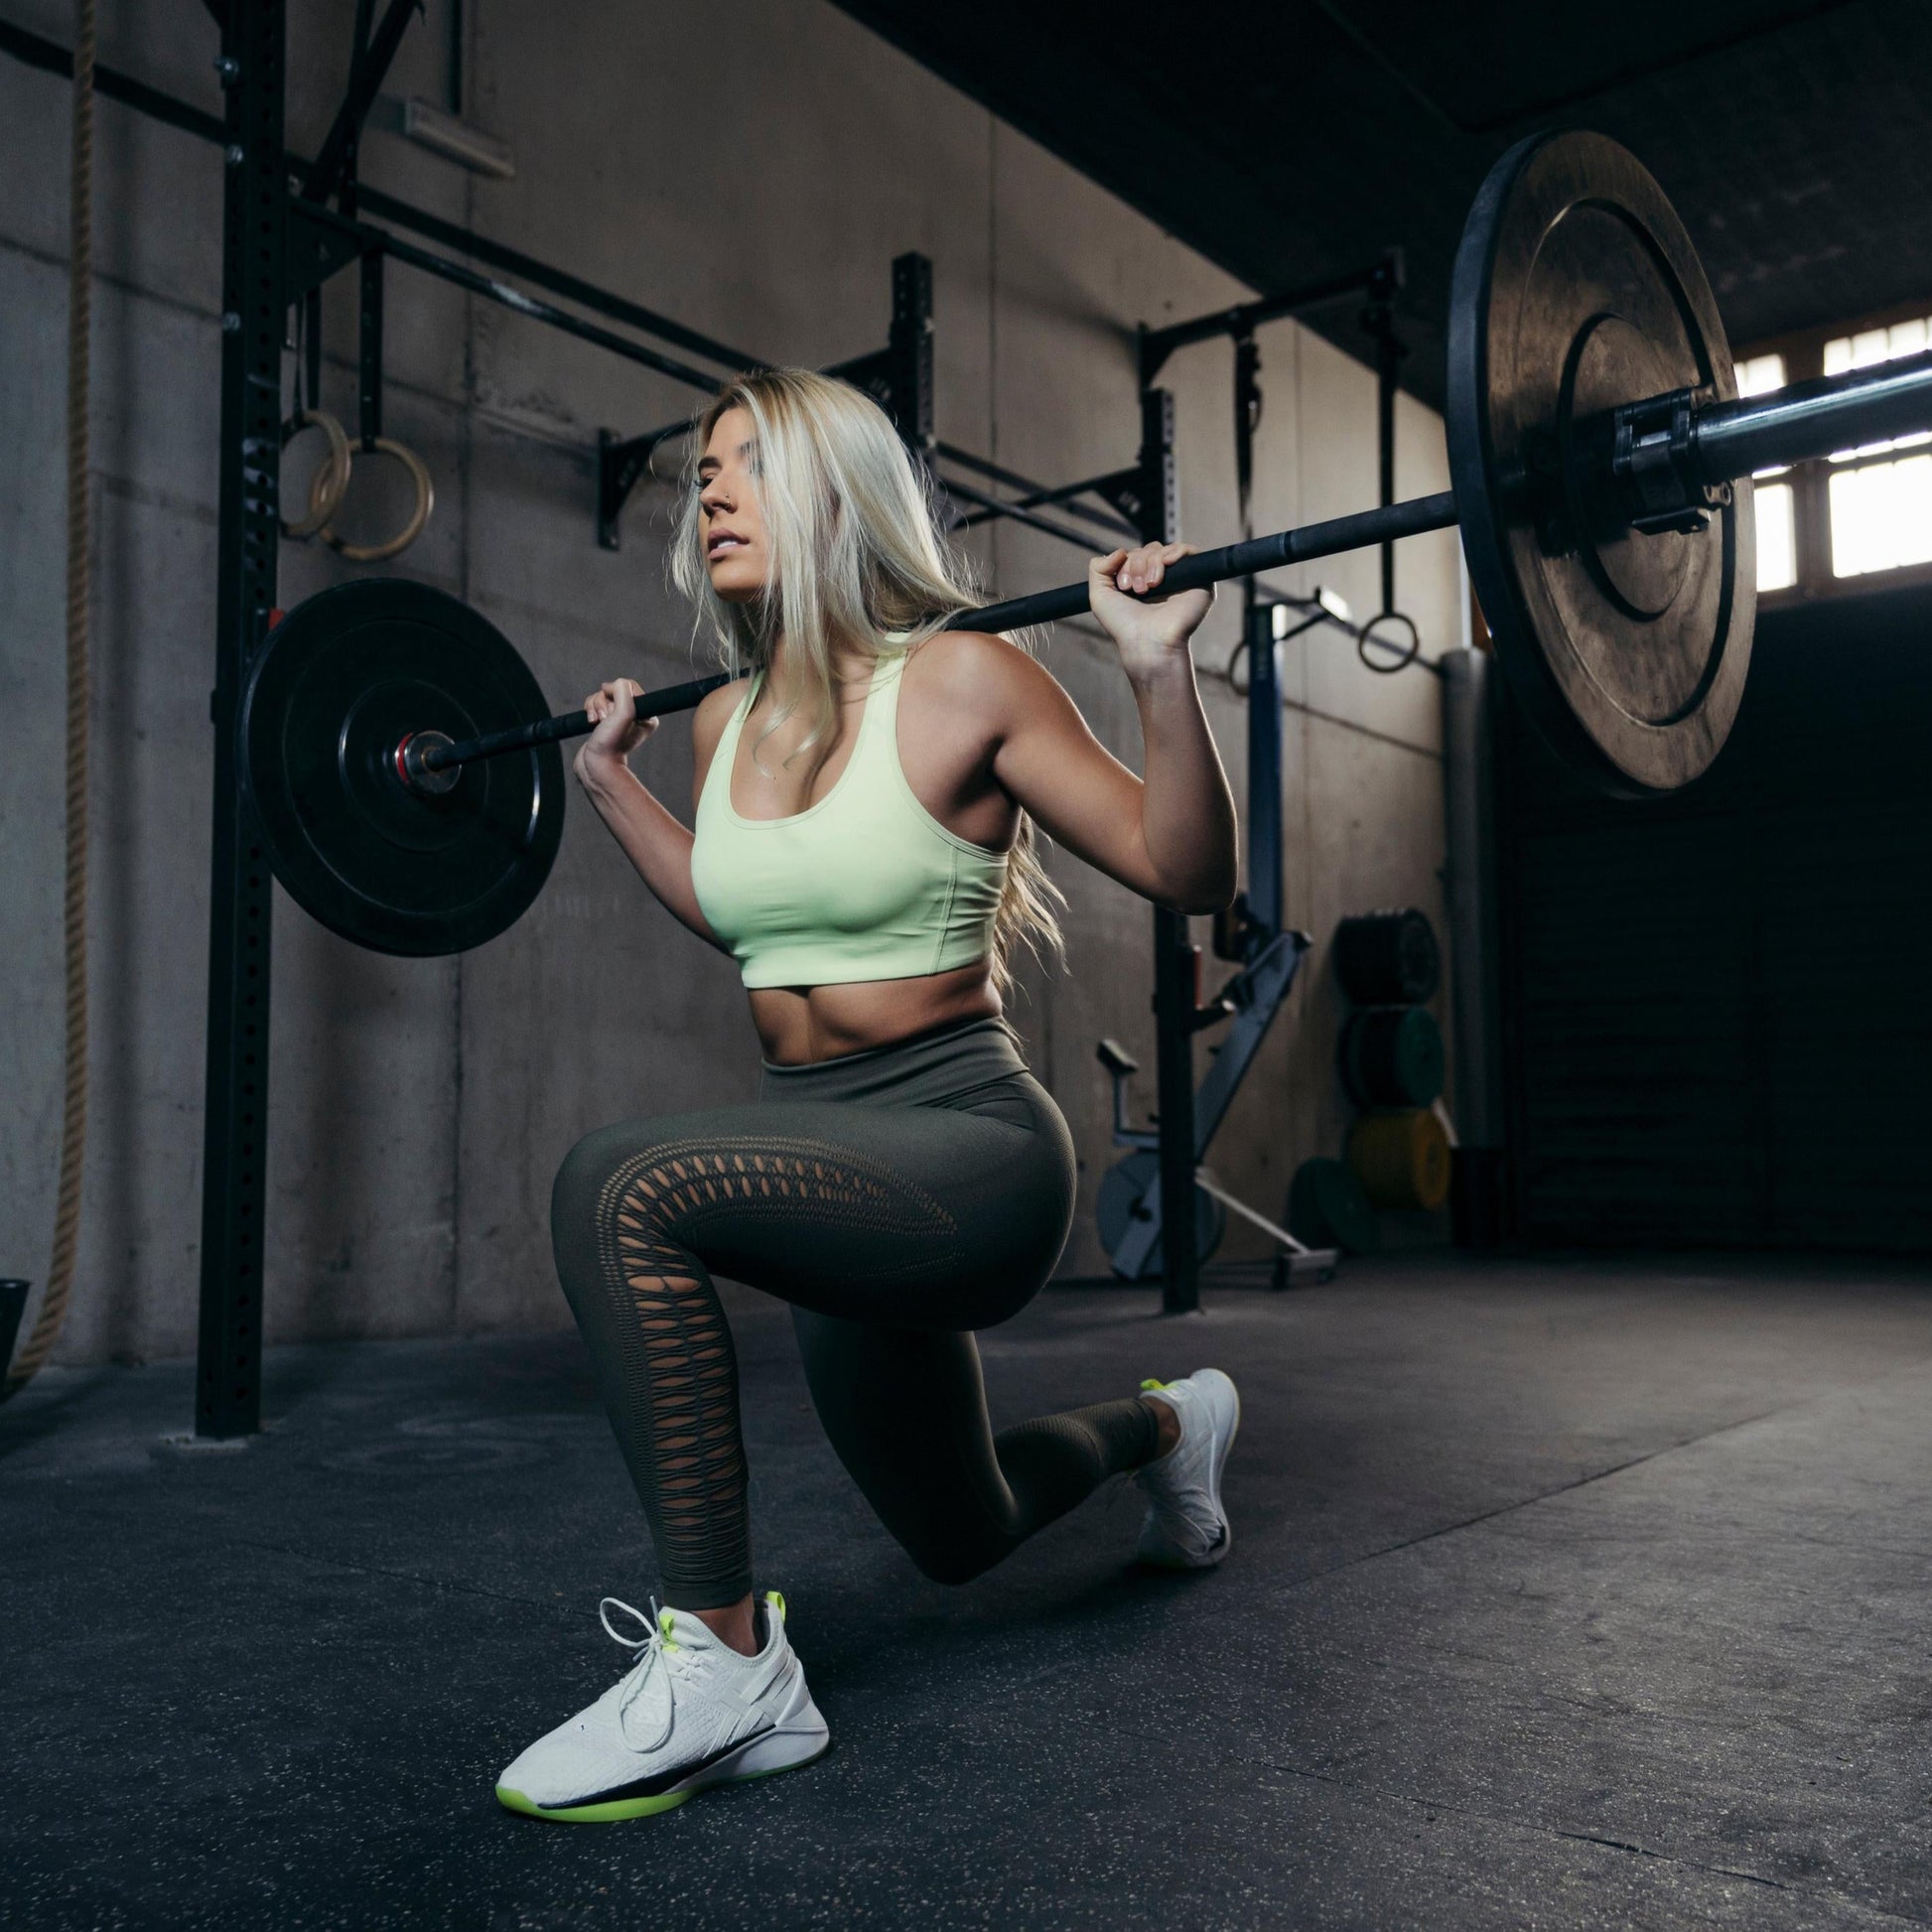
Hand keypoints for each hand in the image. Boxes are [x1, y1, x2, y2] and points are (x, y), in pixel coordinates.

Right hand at [574, 678, 657, 779]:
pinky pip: (594, 703)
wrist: (595, 765)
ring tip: (597, 723)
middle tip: (605, 720)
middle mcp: (634, 715)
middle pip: (613, 690)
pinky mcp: (604, 721)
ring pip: (601, 696)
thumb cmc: (611, 744)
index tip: (612, 710)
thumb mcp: (623, 713)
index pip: (629, 686)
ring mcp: (618, 718)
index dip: (615, 693)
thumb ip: (623, 691)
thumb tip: (614, 684)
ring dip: (595, 707)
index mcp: (646, 714)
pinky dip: (589, 710)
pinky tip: (592, 723)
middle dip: (603, 703)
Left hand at [1089, 542, 1213, 680]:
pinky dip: (1175, 551)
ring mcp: (1181, 580)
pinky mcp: (1199, 581)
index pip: (1135, 554)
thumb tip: (1120, 550)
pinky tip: (1166, 564)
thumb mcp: (1099, 595)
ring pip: (1165, 550)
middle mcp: (1162, 580)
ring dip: (1151, 562)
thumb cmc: (1124, 626)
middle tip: (1136, 589)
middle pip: (1149, 550)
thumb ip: (1098, 567)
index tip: (1123, 586)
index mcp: (1141, 582)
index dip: (1126, 562)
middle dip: (1137, 563)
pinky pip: (1189, 551)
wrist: (1147, 642)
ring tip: (1149, 586)